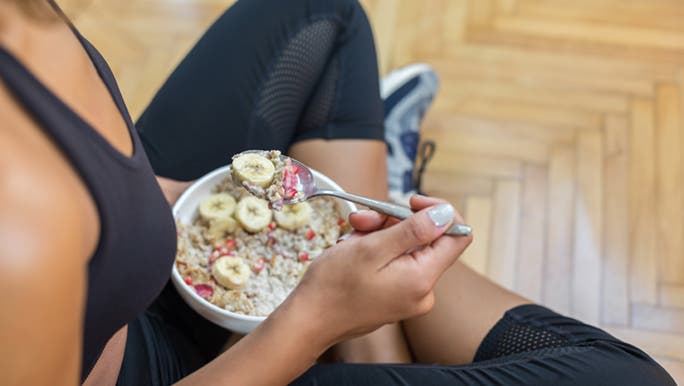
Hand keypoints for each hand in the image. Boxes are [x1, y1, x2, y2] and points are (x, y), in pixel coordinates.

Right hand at [290, 195, 472, 346]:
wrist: (308, 321)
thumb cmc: (333, 286)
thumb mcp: (371, 248)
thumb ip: (413, 230)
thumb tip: (446, 215)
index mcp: (422, 278)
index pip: (457, 236)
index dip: (438, 211)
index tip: (410, 202)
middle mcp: (423, 290)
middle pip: (426, 239)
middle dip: (394, 221)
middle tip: (362, 219)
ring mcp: (409, 296)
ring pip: (406, 248)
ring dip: (379, 233)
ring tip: (351, 237)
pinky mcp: (395, 297)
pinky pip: (395, 262)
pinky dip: (376, 249)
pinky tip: (353, 250)